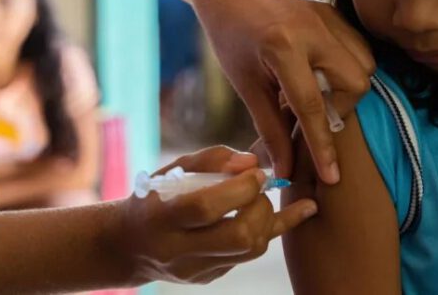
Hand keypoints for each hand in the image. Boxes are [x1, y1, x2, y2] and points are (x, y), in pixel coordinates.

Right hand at [116, 146, 316, 284]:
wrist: (131, 245)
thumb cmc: (155, 196)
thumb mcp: (172, 169)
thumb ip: (212, 160)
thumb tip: (252, 161)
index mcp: (162, 218)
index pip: (205, 208)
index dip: (239, 188)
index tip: (254, 171)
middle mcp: (178, 251)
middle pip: (236, 236)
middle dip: (260, 206)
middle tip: (259, 185)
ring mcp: (197, 270)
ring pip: (251, 249)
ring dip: (267, 217)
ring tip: (259, 196)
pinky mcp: (212, 277)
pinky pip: (253, 255)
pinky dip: (279, 228)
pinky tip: (307, 209)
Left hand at [189, 0, 373, 183]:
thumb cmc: (232, 39)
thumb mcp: (246, 85)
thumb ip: (270, 128)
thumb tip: (286, 169)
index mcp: (284, 48)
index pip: (313, 107)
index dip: (322, 146)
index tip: (331, 176)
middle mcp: (314, 30)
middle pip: (355, 83)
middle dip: (342, 108)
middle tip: (314, 112)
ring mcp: (329, 18)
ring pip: (365, 65)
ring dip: (348, 88)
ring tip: (318, 92)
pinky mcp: (335, 13)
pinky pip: (360, 48)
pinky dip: (349, 68)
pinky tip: (323, 73)